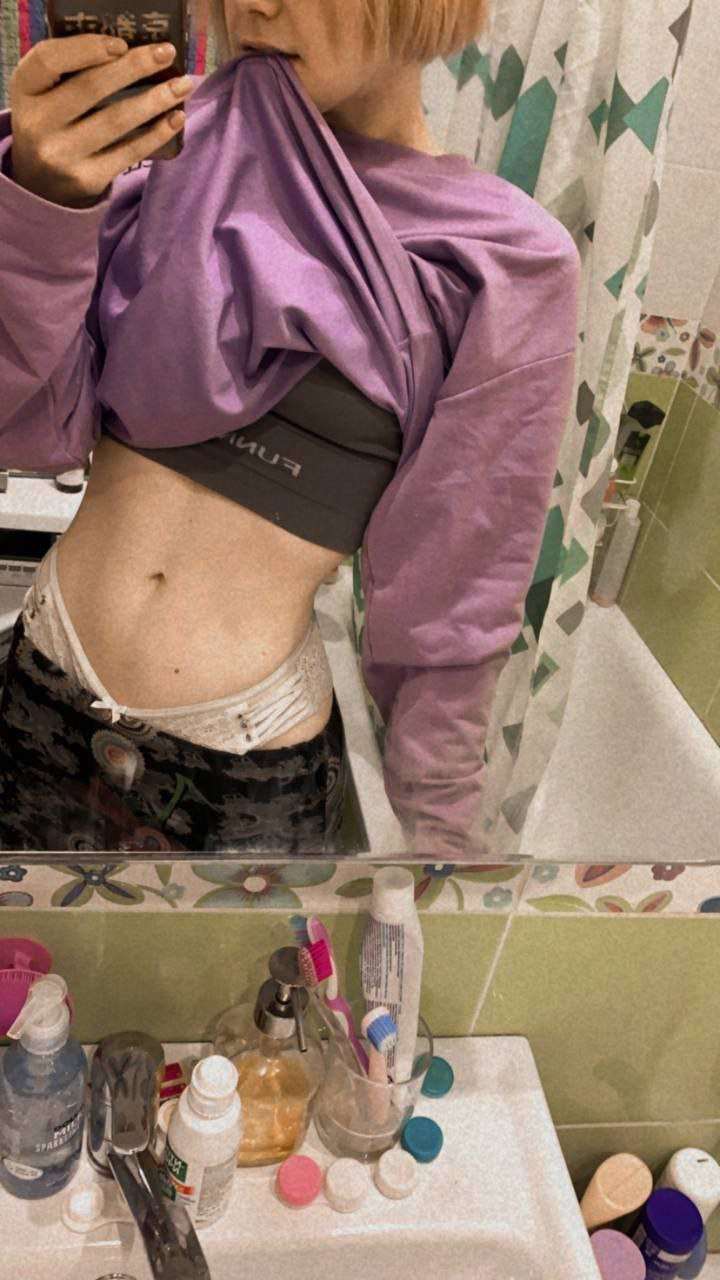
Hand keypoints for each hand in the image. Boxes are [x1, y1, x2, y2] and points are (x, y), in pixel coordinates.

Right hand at [8, 35, 195, 207]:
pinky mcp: (87, 179)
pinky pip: (130, 151)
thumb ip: (70, 71)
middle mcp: (38, 124)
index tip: (121, 44)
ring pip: (117, 119)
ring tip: (183, 85)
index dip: (87, 48)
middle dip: (135, 66)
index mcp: (24, 90)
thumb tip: (130, 52)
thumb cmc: (52, 122)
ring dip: (157, 99)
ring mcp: (63, 155)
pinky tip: (176, 118)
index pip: (50, 59)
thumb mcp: (44, 93)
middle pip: (92, 87)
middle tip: (167, 54)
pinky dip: (157, 133)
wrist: (40, 182)